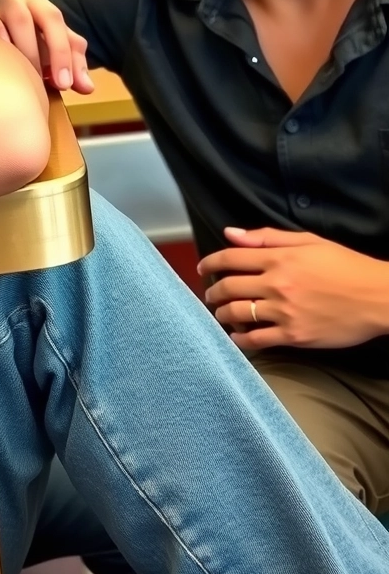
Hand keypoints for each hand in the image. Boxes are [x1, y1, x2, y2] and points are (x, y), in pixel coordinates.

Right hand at [0, 0, 94, 92]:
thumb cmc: (16, 33)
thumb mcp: (46, 39)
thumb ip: (69, 59)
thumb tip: (87, 88)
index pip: (54, 19)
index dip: (62, 52)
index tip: (65, 85)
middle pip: (28, 20)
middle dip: (38, 56)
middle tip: (43, 86)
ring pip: (9, 19)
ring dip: (20, 50)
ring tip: (21, 77)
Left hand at [199, 227, 388, 349]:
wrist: (379, 297)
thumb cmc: (346, 266)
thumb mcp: (308, 241)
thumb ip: (266, 237)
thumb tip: (230, 233)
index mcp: (278, 259)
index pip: (230, 258)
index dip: (209, 263)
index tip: (202, 269)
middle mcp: (275, 284)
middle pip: (228, 287)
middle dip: (212, 291)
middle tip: (210, 295)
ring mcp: (283, 311)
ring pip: (237, 313)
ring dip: (221, 314)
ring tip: (220, 314)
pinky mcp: (294, 335)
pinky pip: (257, 340)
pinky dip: (241, 339)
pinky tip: (236, 337)